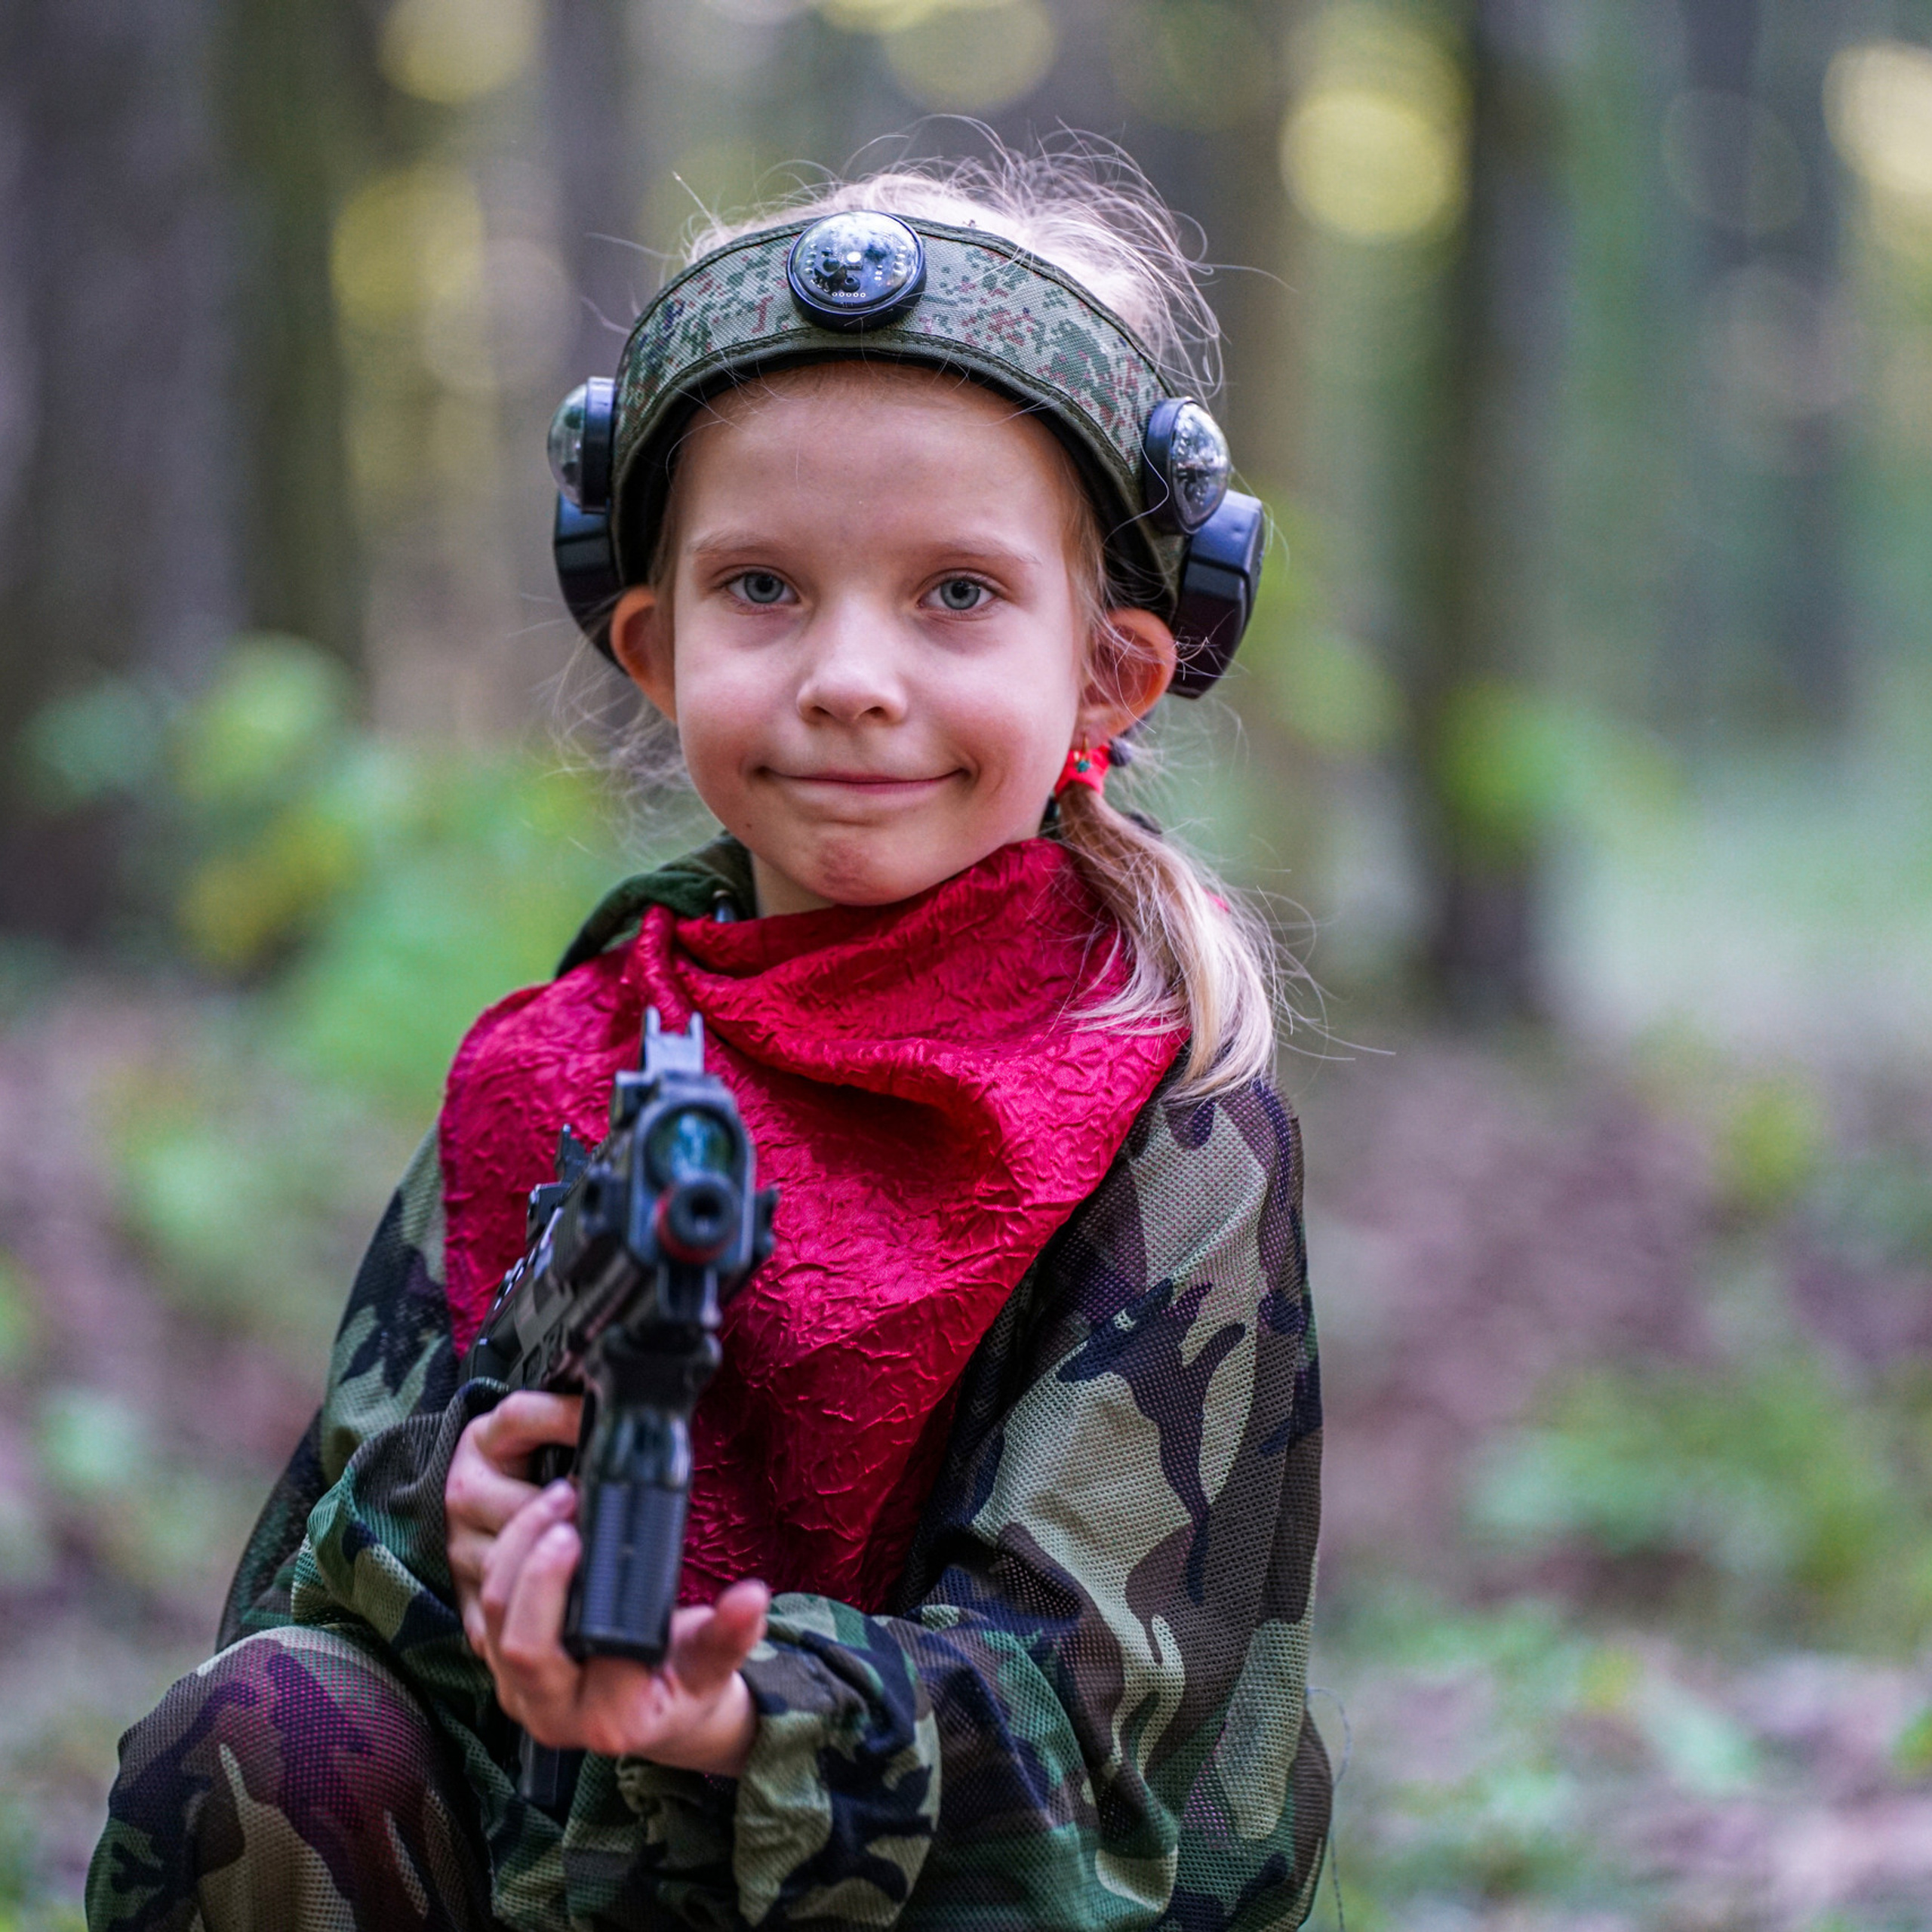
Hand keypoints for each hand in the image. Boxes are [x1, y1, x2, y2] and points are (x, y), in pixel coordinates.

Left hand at [446, 1393, 767, 1774]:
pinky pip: (490, 1614)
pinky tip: (540, 1524)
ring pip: (492, 1618)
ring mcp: (522, 1694)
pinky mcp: (509, 1670)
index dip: (554, 1584)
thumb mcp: (716, 1665)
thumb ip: (730, 1633)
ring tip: (555, 1500)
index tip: (580, 1528)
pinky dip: (507, 1563)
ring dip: (514, 1551)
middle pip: (511, 1633)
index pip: (554, 1652)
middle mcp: (550, 1713)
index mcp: (603, 1716)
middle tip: (564, 1501)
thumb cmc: (690, 1688)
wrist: (666, 1718)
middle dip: (527, 1557)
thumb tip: (751, 1598)